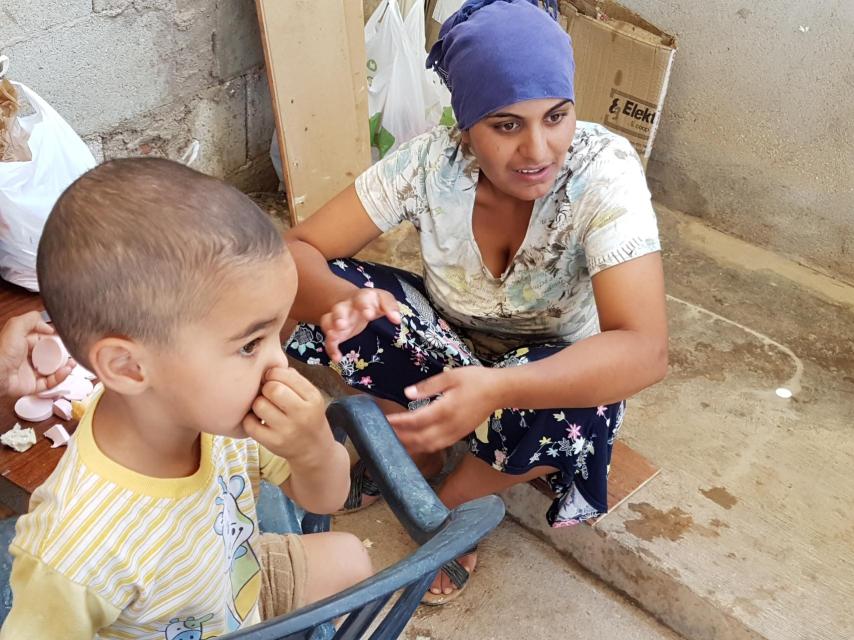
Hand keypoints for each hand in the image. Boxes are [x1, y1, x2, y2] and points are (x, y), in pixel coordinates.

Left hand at [0, 311, 75, 397]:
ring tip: (71, 363)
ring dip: (65, 366)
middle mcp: (27, 357)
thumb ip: (32, 320)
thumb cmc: (0, 353)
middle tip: (71, 352)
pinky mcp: (33, 385)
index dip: (55, 339)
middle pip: (51, 355)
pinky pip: (50, 382)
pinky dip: (60, 377)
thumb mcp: (15, 327)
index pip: (44, 340)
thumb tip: (49, 325)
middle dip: (63, 354)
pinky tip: (65, 371)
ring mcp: (30, 372)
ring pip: (53, 369)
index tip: (65, 339)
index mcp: (23, 343)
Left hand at [243, 366, 335, 467]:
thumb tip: (269, 367)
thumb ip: (294, 379)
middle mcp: (302, 414)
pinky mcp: (273, 443)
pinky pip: (250, 424)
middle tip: (268, 394)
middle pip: (272, 389)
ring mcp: (287, 430)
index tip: (272, 379)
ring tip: (264, 407)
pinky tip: (258, 420)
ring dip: (258, 403)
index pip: (285, 375)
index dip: (273, 373)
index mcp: (313, 398)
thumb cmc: (309, 417)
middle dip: (265, 387)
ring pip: (259, 405)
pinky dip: (250, 419)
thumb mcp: (311, 396)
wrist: (314, 450)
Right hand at [320, 288, 399, 361]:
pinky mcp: (335, 332)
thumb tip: (397, 320)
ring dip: (330, 329)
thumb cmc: (371, 303)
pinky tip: (337, 358)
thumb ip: (391, 307)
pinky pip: (329, 340)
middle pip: (339, 309)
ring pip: (328, 321)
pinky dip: (331, 349)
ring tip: (333, 337)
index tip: (369, 315)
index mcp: (361, 298)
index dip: (364, 306)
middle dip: (339, 317)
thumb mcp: (383, 300)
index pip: (361, 298)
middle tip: (342, 325)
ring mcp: (338, 319)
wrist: (352, 301)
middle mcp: (346, 307)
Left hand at [388, 367, 503, 452]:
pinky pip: (437, 446)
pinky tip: (413, 443)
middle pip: (419, 439)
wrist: (499, 391)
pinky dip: (423, 447)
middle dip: (400, 438)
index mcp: (446, 409)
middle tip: (383, 433)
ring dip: (410, 446)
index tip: (384, 420)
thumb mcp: (451, 376)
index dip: (399, 422)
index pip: (416, 420)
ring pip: (428, 446)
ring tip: (394, 441)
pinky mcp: (459, 436)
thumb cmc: (475, 379)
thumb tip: (407, 393)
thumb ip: (428, 386)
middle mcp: (449, 426)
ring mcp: (455, 434)